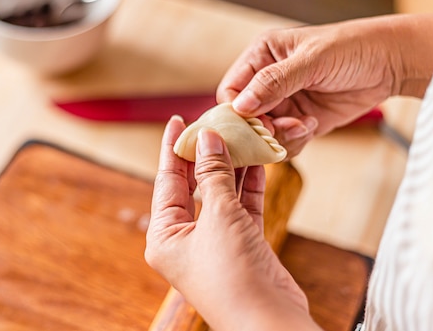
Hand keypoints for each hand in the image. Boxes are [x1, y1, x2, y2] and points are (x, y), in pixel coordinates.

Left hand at [145, 116, 319, 330]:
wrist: (268, 321)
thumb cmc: (232, 276)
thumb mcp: (218, 215)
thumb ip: (213, 174)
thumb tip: (207, 138)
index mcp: (164, 235)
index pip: (167, 181)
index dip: (174, 148)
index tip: (178, 121)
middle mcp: (186, 238)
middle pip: (193, 185)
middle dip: (205, 154)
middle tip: (213, 123)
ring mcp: (215, 242)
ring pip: (221, 194)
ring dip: (232, 167)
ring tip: (239, 135)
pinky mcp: (242, 245)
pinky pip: (243, 207)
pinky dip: (250, 186)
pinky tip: (257, 161)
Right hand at [217, 13, 432, 156]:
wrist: (392, 62)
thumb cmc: (352, 47)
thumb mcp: (312, 60)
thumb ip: (275, 81)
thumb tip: (241, 106)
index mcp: (261, 56)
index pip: (231, 90)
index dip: (237, 111)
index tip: (257, 123)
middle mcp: (266, 81)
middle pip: (244, 117)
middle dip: (262, 128)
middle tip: (283, 128)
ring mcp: (284, 102)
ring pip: (263, 133)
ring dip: (280, 137)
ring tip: (306, 125)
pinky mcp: (301, 120)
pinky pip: (284, 141)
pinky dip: (294, 142)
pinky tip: (313, 126)